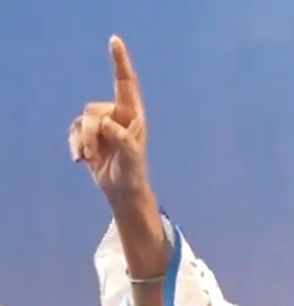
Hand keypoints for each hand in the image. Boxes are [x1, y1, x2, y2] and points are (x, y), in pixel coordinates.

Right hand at [68, 35, 149, 204]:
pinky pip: (73, 131)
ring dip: (83, 142)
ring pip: (82, 121)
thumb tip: (106, 123)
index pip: (126, 84)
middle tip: (93, 154)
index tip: (115, 41)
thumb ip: (123, 139)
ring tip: (90, 159)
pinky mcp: (89, 134)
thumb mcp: (132, 158)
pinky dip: (75, 146)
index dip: (120, 62)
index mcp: (134, 116)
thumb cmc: (133, 173)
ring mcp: (102, 124)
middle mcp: (118, 115)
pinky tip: (81, 160)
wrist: (123, 190)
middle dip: (89, 133)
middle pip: (93, 110)